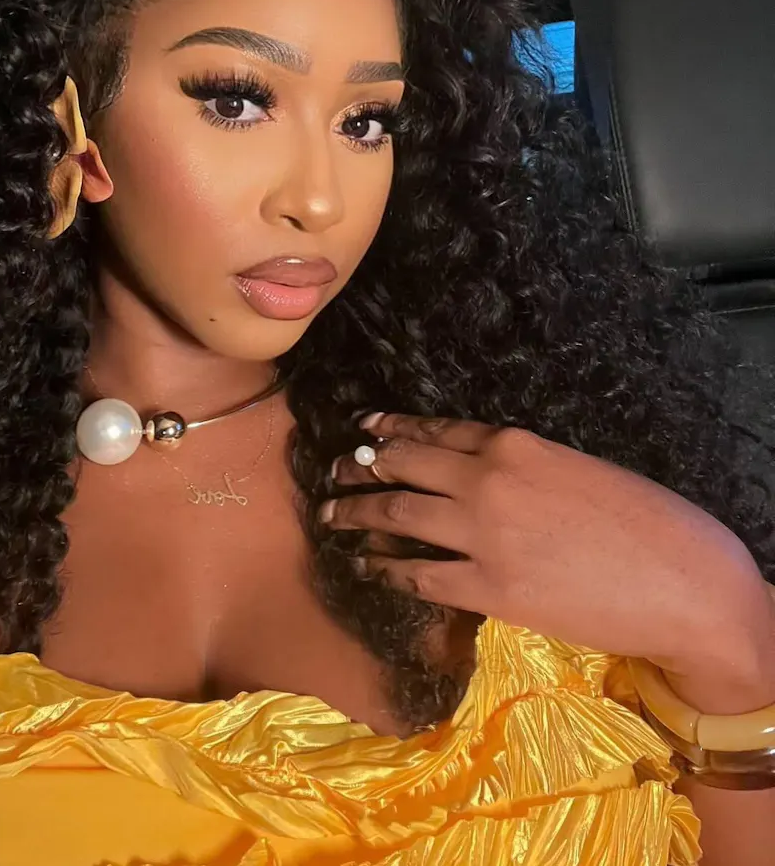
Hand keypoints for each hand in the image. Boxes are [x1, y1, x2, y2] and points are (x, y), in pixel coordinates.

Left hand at [321, 413, 774, 700]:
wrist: (684, 583)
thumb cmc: (648, 522)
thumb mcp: (579, 468)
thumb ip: (526, 467)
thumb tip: (484, 476)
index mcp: (515, 441)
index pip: (436, 428)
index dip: (393, 427)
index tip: (365, 426)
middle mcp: (486, 478)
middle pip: (402, 464)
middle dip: (360, 466)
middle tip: (334, 470)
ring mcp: (481, 534)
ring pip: (396, 515)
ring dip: (356, 513)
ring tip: (331, 514)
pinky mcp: (486, 588)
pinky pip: (417, 576)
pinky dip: (385, 570)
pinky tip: (367, 567)